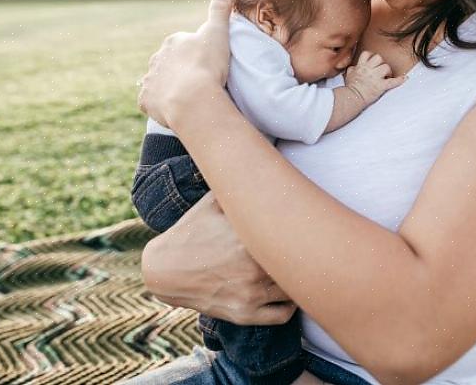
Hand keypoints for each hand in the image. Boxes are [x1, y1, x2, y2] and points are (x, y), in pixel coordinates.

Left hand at [137, 0, 232, 127]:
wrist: (192, 98)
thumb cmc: (207, 65)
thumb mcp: (218, 33)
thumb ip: (220, 11)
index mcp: (173, 42)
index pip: (182, 45)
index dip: (194, 55)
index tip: (206, 65)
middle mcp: (157, 58)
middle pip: (167, 63)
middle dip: (178, 70)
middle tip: (197, 83)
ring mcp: (149, 80)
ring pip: (158, 82)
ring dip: (167, 87)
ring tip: (185, 98)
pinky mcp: (145, 100)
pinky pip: (150, 102)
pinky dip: (158, 105)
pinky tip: (171, 110)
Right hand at [140, 191, 296, 325]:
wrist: (165, 269)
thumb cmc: (191, 231)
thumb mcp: (213, 202)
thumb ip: (238, 186)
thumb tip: (258, 162)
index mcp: (251, 238)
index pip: (295, 235)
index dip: (307, 230)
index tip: (310, 225)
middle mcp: (254, 268)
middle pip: (300, 265)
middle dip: (307, 256)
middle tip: (310, 248)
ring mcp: (251, 293)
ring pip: (295, 290)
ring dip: (298, 280)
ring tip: (298, 269)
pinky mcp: (245, 314)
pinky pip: (283, 314)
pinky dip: (291, 305)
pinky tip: (287, 292)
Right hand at [343, 51, 406, 105]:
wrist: (352, 97)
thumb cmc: (350, 88)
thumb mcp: (348, 76)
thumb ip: (352, 70)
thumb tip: (353, 68)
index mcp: (361, 66)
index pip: (367, 54)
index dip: (371, 56)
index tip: (373, 60)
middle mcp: (369, 69)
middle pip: (378, 58)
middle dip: (381, 62)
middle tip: (381, 69)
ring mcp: (376, 77)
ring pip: (386, 67)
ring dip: (388, 71)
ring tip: (387, 76)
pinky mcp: (381, 86)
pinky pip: (393, 82)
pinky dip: (399, 80)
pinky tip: (404, 78)